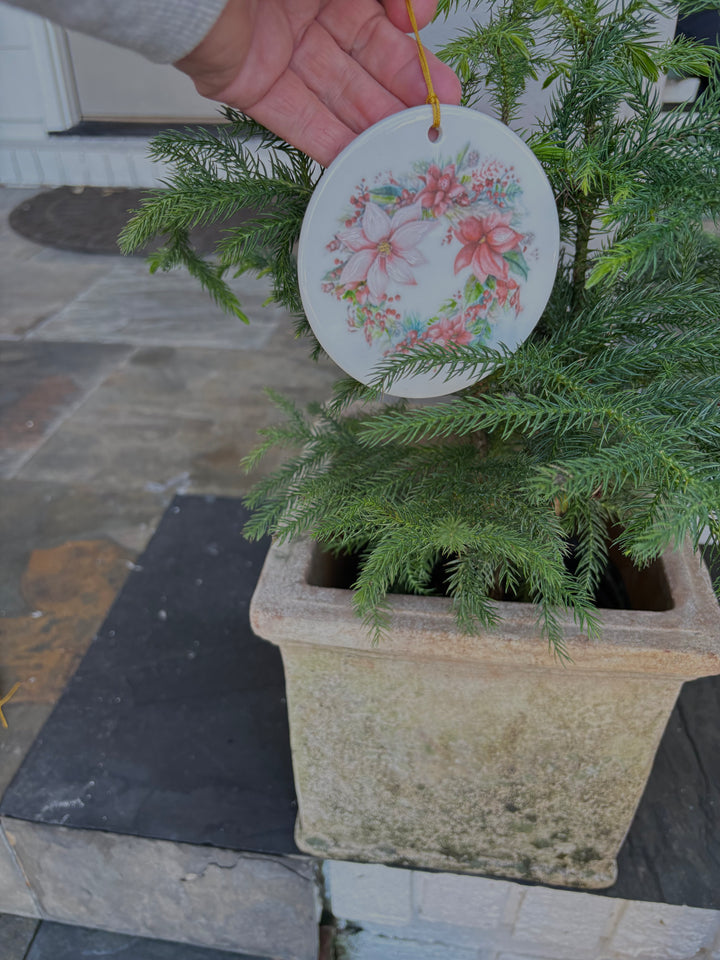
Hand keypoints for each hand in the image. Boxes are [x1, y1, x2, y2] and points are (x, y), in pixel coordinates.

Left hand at [175, 0, 461, 166]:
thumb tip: (420, 16)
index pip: (380, 30)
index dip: (413, 62)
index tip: (443, 92)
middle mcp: (305, 16)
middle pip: (362, 70)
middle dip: (399, 102)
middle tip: (432, 132)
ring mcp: (278, 53)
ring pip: (334, 99)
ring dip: (371, 129)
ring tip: (405, 155)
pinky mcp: (250, 86)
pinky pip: (294, 120)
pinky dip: (326, 144)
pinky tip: (358, 163)